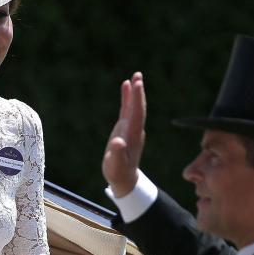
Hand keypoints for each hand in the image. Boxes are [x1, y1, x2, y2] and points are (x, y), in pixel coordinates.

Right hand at [102, 72, 146, 197]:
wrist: (124, 178)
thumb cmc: (118, 172)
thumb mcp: (115, 165)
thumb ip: (117, 153)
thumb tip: (117, 141)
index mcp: (132, 135)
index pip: (137, 113)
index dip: (137, 99)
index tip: (137, 84)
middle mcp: (134, 129)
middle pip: (138, 107)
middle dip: (139, 92)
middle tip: (138, 76)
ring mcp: (130, 128)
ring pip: (134, 106)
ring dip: (135, 92)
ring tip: (135, 76)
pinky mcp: (125, 128)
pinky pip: (127, 109)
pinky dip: (127, 98)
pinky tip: (126, 86)